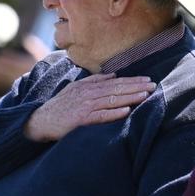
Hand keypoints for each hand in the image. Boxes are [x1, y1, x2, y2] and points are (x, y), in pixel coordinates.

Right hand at [23, 73, 154, 141]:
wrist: (41, 120)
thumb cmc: (60, 106)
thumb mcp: (75, 88)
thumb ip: (93, 81)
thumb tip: (112, 75)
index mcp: (89, 87)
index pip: (115, 82)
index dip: (132, 81)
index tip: (147, 80)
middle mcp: (88, 94)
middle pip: (116, 89)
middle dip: (136, 87)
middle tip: (153, 85)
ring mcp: (85, 106)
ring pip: (112, 100)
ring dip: (129, 97)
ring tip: (145, 95)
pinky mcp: (81, 119)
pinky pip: (101, 115)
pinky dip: (114, 113)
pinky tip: (127, 111)